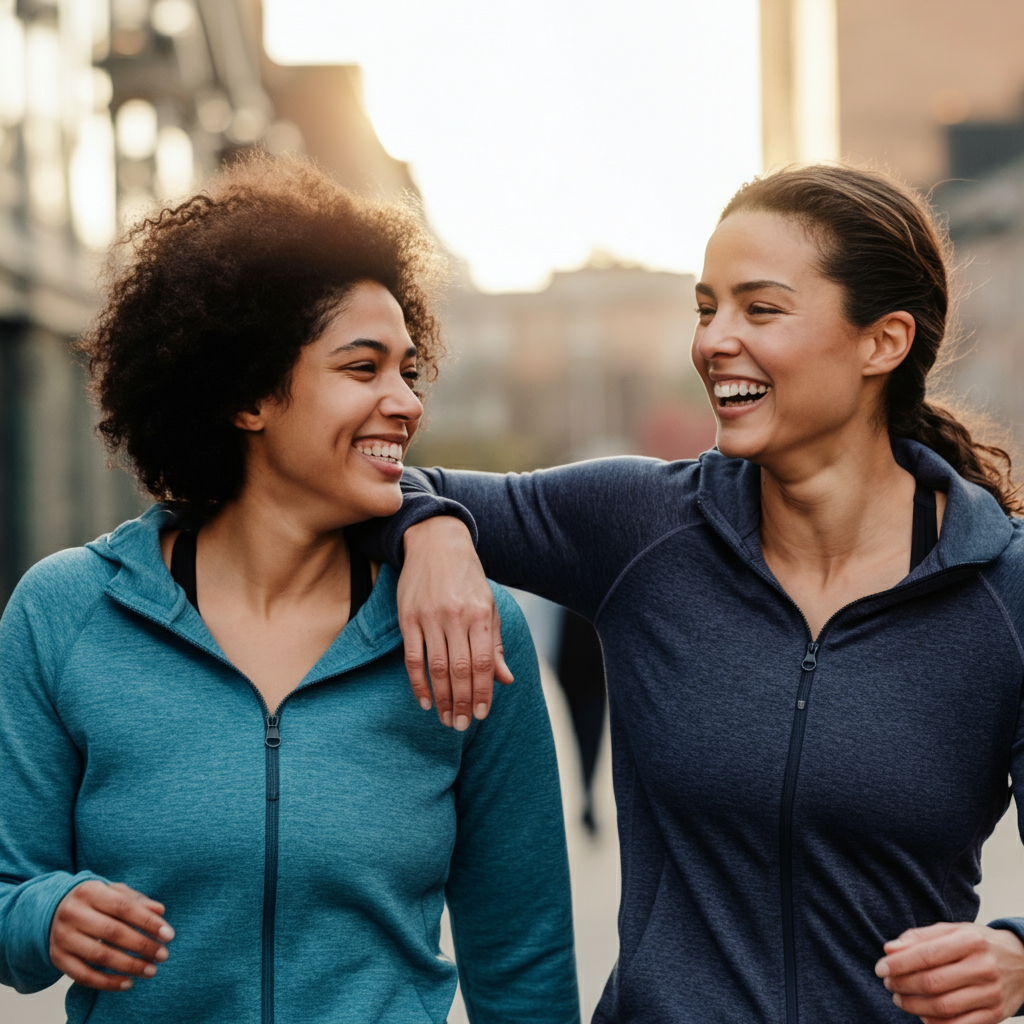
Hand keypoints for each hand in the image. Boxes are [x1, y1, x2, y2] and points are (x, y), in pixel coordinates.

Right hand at [50, 880, 174, 990]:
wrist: (52, 911)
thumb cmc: (95, 901)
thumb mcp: (114, 893)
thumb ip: (137, 901)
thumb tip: (160, 911)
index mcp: (90, 891)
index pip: (124, 907)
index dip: (148, 922)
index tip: (169, 935)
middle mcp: (73, 914)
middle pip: (112, 932)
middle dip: (142, 946)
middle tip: (163, 955)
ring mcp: (63, 938)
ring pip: (99, 956)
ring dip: (129, 966)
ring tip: (151, 970)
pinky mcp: (57, 959)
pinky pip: (83, 976)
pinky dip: (107, 982)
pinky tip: (128, 983)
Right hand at [399, 517, 513, 728]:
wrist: (437, 543)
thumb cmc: (468, 578)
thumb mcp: (490, 606)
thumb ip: (495, 645)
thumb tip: (505, 680)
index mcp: (481, 613)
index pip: (482, 663)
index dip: (483, 692)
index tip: (482, 715)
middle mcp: (456, 616)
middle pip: (459, 669)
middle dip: (462, 702)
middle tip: (462, 725)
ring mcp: (429, 617)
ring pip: (435, 668)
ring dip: (442, 698)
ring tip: (446, 719)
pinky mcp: (408, 618)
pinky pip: (412, 658)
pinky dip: (417, 683)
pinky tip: (424, 701)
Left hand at [876, 922, 1023, 1022]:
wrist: (1022, 962)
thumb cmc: (977, 943)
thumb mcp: (952, 930)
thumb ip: (919, 937)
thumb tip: (889, 950)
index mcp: (969, 941)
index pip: (926, 954)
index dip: (898, 964)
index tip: (880, 968)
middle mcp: (982, 967)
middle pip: (932, 982)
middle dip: (902, 985)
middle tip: (888, 984)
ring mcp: (991, 994)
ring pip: (943, 1007)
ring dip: (913, 1006)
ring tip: (899, 998)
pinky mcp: (995, 1015)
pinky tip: (922, 1015)